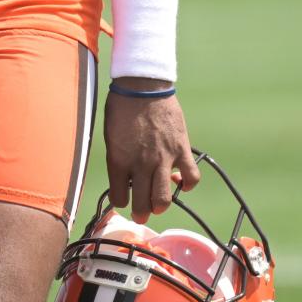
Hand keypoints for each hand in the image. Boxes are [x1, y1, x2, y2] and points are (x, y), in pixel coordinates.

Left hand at [104, 82, 198, 222]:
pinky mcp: (181, 149)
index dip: (120, 202)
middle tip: (142, 214)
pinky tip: (181, 182)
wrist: (142, 86)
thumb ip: (118, 160)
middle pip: (143, 204)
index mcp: (119, 161)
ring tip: (158, 204)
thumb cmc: (121, 108)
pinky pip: (190, 177)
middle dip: (141, 214)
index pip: (119, 198)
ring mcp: (163, 158)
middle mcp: (141, 164)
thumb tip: (125, 179)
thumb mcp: (110, 137)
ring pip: (164, 198)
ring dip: (160, 205)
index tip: (123, 200)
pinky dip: (187, 184)